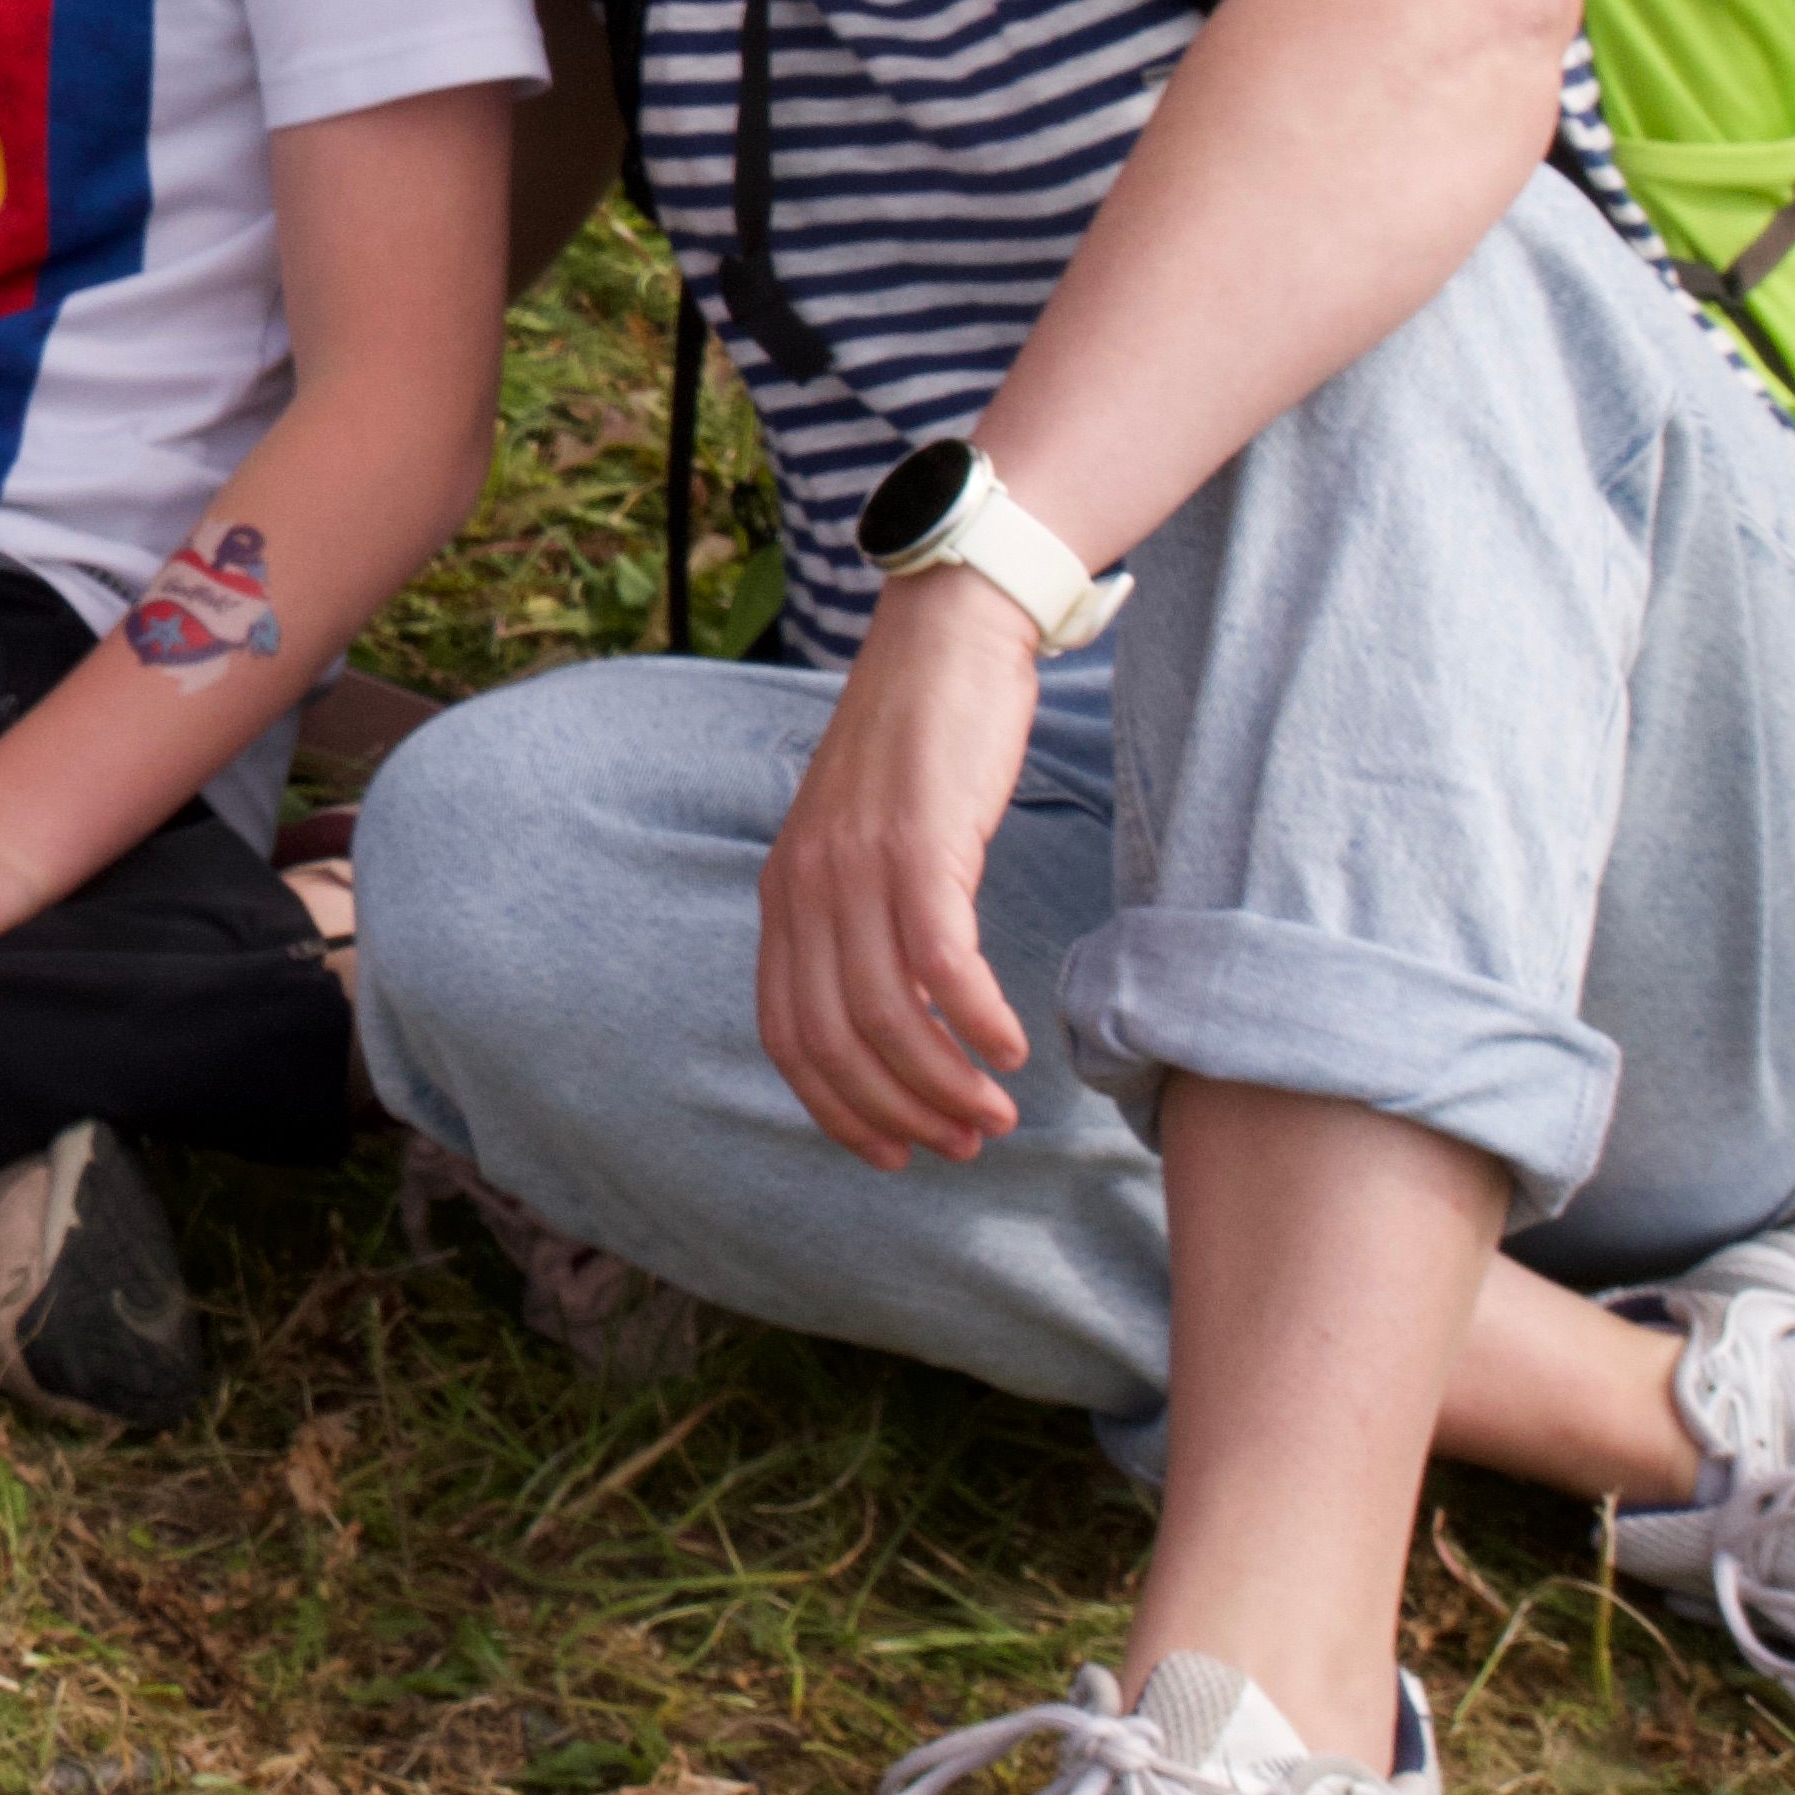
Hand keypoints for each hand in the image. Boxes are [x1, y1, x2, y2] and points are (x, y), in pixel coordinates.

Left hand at [757, 572, 1045, 1167]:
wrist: (944, 638)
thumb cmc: (919, 747)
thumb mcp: (864, 840)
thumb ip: (858, 919)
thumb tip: (898, 1017)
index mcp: (783, 894)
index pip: (787, 1036)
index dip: (837, 1110)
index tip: (895, 1156)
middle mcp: (805, 887)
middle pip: (835, 1042)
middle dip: (898, 1114)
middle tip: (964, 1145)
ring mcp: (857, 865)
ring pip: (889, 1016)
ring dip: (946, 1083)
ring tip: (997, 1115)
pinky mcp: (920, 842)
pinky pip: (940, 961)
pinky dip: (976, 1020)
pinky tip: (1012, 1047)